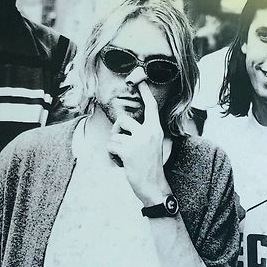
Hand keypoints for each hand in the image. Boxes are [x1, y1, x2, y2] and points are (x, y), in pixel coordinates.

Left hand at [107, 82, 169, 205]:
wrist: (154, 186)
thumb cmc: (151, 166)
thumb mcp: (153, 144)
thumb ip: (144, 132)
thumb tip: (123, 123)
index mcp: (156, 129)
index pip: (151, 107)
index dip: (145, 93)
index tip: (140, 80)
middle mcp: (149, 132)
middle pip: (123, 120)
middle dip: (117, 131)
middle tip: (121, 143)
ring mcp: (139, 141)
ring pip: (115, 135)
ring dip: (115, 147)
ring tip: (123, 157)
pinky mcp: (129, 151)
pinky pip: (111, 146)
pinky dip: (111, 156)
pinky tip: (120, 163)